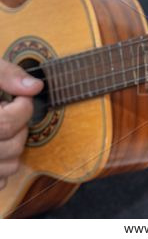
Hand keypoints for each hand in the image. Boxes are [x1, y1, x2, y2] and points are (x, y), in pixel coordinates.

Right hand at [0, 59, 42, 189]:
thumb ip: (6, 75)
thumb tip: (34, 87)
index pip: (6, 124)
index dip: (23, 108)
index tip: (20, 98)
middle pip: (11, 146)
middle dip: (20, 125)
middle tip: (7, 111)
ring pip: (11, 165)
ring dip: (14, 144)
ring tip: (0, 127)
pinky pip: (1, 180)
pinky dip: (4, 165)